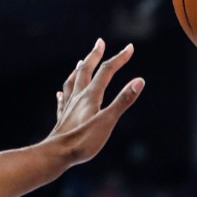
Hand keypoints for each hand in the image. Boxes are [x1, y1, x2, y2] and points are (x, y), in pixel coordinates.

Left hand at [47, 39, 143, 166]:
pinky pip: (63, 100)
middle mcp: (78, 97)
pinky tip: (61, 93)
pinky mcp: (63, 119)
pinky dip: (65, 92)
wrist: (57, 154)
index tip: (130, 48)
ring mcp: (69, 107)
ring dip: (79, 70)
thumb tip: (139, 81)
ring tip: (81, 62)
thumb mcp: (108, 121)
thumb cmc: (84, 140)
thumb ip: (123, 100)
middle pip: (86, 71)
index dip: (119, 58)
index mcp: (91, 96)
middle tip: (100, 42)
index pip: (107, 71)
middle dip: (95, 55)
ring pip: (73, 82)